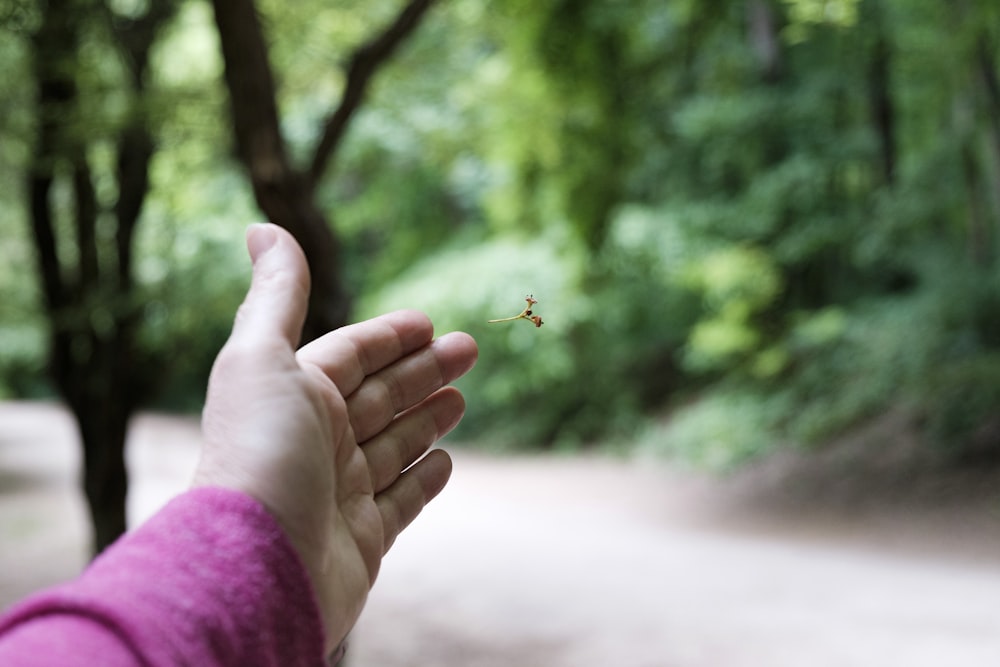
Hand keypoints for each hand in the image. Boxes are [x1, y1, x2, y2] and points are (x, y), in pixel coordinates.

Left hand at [193, 223, 477, 653]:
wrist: (257, 570)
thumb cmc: (259, 455)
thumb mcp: (263, 359)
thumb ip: (275, 296)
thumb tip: (259, 226)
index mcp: (293, 396)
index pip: (350, 355)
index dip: (388, 337)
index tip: (430, 324)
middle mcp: (314, 441)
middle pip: (379, 396)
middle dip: (423, 370)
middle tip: (470, 350)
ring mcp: (339, 492)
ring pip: (393, 445)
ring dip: (427, 418)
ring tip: (461, 399)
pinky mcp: (362, 539)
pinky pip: (400, 501)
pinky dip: (424, 478)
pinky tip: (446, 461)